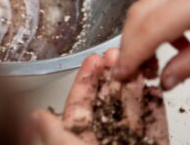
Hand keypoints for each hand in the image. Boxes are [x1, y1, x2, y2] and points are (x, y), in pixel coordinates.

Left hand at [33, 49, 168, 143]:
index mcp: (76, 143)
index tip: (95, 59)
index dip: (87, 80)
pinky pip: (156, 129)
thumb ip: (53, 135)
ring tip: (138, 63)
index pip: (80, 106)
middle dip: (113, 77)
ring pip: (133, 113)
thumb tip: (33, 115)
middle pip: (108, 104)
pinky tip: (155, 89)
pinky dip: (156, 109)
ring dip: (135, 87)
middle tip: (119, 54)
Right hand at [115, 0, 189, 89]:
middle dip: (129, 43)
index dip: (130, 54)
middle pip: (138, 12)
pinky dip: (157, 21)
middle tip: (129, 69)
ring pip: (146, 3)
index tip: (121, 73)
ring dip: (141, 32)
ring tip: (152, 61)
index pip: (148, 29)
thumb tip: (166, 78)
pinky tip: (174, 43)